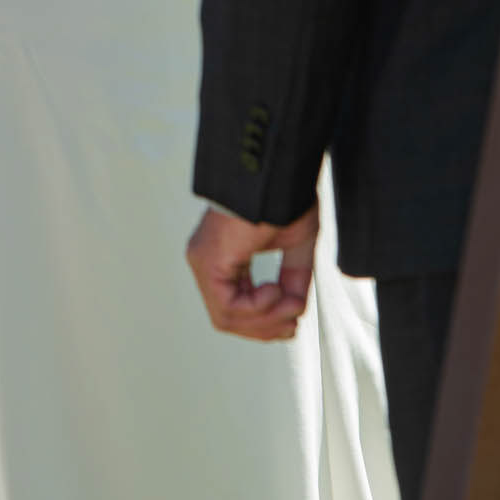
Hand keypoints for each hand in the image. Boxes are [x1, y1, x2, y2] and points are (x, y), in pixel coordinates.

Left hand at [185, 203, 318, 343]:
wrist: (277, 172)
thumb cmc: (283, 196)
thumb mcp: (296, 246)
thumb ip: (292, 279)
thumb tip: (293, 312)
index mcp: (224, 257)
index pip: (234, 307)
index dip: (265, 323)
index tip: (293, 321)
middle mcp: (207, 262)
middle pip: (229, 318)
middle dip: (266, 327)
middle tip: (294, 321)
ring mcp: (203, 262)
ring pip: (227, 317)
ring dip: (266, 318)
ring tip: (289, 301)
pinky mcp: (208, 261)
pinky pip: (228, 305)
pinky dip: (257, 307)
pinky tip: (275, 291)